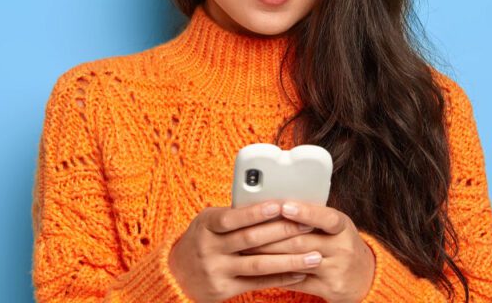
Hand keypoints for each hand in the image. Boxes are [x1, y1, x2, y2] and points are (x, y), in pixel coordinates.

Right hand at [167, 200, 320, 302]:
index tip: (281, 205)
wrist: (176, 274)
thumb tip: (270, 203)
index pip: (232, 218)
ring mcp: (217, 270)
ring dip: (290, 260)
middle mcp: (210, 248)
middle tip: (309, 226)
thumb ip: (232, 215)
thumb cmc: (201, 240)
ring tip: (315, 256)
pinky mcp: (224, 289)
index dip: (257, 212)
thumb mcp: (207, 222)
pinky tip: (300, 274)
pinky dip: (281, 278)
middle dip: (283, 232)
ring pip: (258, 264)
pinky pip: (257, 283)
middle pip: (250, 240)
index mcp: (206, 225)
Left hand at [240, 201, 375, 302]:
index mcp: (343, 227)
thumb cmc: (340, 243)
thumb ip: (312, 216)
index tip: (283, 206)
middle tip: (245, 231)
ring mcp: (337, 270)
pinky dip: (277, 275)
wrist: (366, 277)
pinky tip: (260, 270)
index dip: (304, 212)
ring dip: (269, 256)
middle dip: (270, 237)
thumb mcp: (335, 226)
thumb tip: (275, 202)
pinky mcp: (330, 288)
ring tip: (247, 249)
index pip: (326, 217)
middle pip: (301, 241)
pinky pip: (298, 282)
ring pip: (296, 261)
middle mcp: (343, 248)